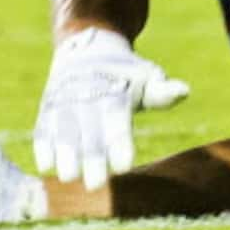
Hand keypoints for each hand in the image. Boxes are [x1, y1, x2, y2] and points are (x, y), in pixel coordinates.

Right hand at [33, 26, 189, 188]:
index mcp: (115, 90)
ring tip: (70, 176)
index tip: (124, 166)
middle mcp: (88, 94)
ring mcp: (66, 100)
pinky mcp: (49, 107)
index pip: (117, 119)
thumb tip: (185, 91)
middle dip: (92, 156)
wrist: (88, 45)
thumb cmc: (124, 72)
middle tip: (95, 184)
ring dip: (66, 153)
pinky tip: (46, 166)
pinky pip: (44, 126)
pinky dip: (44, 145)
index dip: (119, 143)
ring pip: (65, 129)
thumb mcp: (145, 77)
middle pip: (90, 129)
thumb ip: (161, 91)